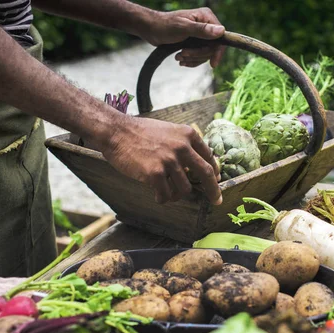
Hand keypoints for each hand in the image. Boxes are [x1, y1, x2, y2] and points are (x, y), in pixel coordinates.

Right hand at [102, 116, 221, 204]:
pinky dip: (162, 198)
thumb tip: (199, 165)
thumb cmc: (141, 133)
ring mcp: (169, 161)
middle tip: (216, 201)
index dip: (214, 172)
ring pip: (184, 189)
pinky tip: (157, 195)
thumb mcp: (170, 130)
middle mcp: (182, 147)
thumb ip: (185, 144)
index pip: (208, 157)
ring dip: (176, 194)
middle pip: (206, 174)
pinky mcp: (155, 173)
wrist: (117, 132)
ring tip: (166, 191)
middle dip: (213, 190)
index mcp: (188, 135)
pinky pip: (166, 195)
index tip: (216, 181)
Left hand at [141, 7, 225, 67]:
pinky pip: (199, 56)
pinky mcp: (194, 43)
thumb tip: (221, 31)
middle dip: (197, 54)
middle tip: (183, 54)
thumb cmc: (165, 25)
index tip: (212, 64)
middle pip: (212, 48)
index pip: (220, 37)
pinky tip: (180, 60)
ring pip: (205, 54)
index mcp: (206, 17)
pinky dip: (190, 60)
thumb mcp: (183, 28)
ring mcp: (200, 35)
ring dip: (192, 58)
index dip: (217, 51)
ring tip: (179, 56)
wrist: (151, 29)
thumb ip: (202, 30)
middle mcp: (206, 25)